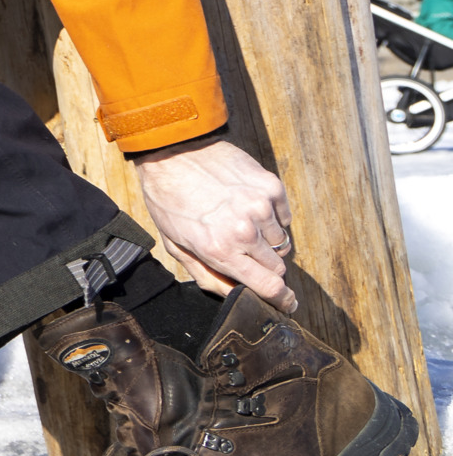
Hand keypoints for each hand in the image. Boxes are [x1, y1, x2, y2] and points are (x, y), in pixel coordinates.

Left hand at [131, 138, 295, 310]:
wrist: (172, 152)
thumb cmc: (169, 200)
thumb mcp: (176, 244)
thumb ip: (207, 275)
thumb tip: (235, 295)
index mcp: (220, 250)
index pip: (269, 286)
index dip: (280, 299)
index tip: (287, 304)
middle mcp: (245, 232)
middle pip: (277, 267)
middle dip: (264, 267)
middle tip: (244, 251)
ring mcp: (261, 208)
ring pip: (281, 243)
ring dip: (265, 241)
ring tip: (239, 223)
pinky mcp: (271, 187)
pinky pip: (283, 217)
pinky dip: (271, 218)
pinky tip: (246, 206)